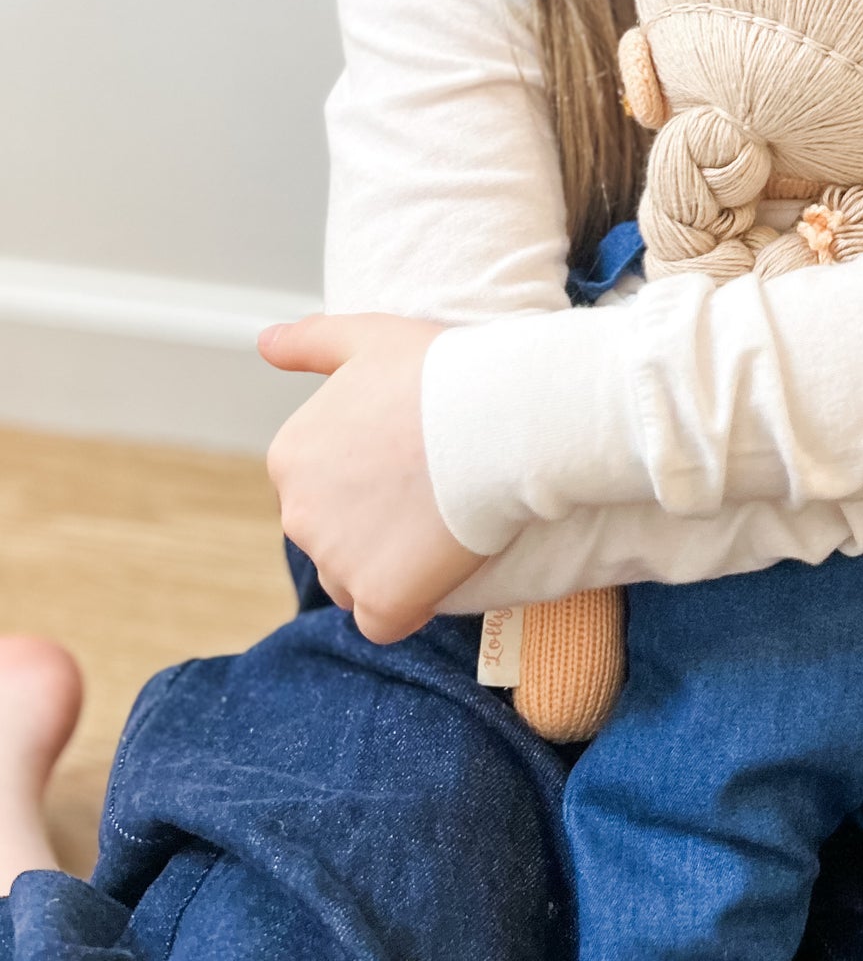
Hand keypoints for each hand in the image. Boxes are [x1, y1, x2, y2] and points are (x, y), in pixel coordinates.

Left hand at [258, 314, 483, 642]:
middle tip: (431, 496)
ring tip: (439, 531)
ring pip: (354, 584)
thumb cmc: (440, 372)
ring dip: (389, 569)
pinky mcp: (382, 600)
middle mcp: (298, 514)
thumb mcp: (367, 337)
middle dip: (374, 528)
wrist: (500, 418)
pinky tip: (441, 571)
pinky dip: (409, 606)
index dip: (368, 483)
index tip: (412, 464)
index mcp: (289, 457)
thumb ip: (309, 343)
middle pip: (331, 539)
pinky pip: (384, 622)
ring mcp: (337, 562)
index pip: (317, 490)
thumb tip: (264, 343)